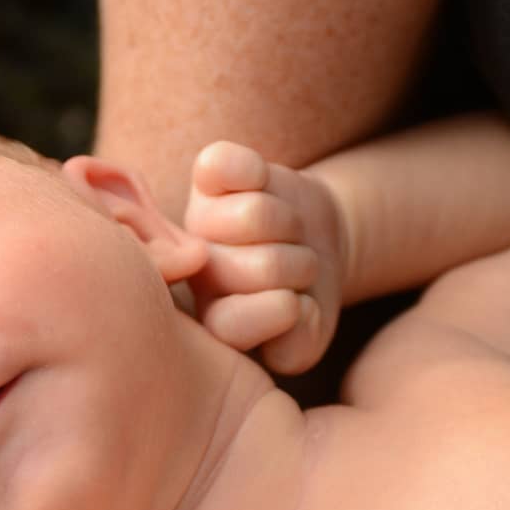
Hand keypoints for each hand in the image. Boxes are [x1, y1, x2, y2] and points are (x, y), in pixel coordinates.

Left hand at [183, 140, 345, 374]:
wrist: (312, 241)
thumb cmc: (307, 295)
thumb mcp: (310, 335)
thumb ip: (298, 345)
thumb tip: (289, 307)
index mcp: (213, 321)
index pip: (234, 325)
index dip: (287, 310)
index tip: (298, 304)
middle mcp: (197, 272)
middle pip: (264, 266)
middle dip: (300, 264)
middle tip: (296, 264)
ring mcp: (198, 220)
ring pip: (256, 215)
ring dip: (291, 225)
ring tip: (286, 235)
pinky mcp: (206, 176)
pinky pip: (223, 163)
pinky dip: (253, 170)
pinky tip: (261, 187)